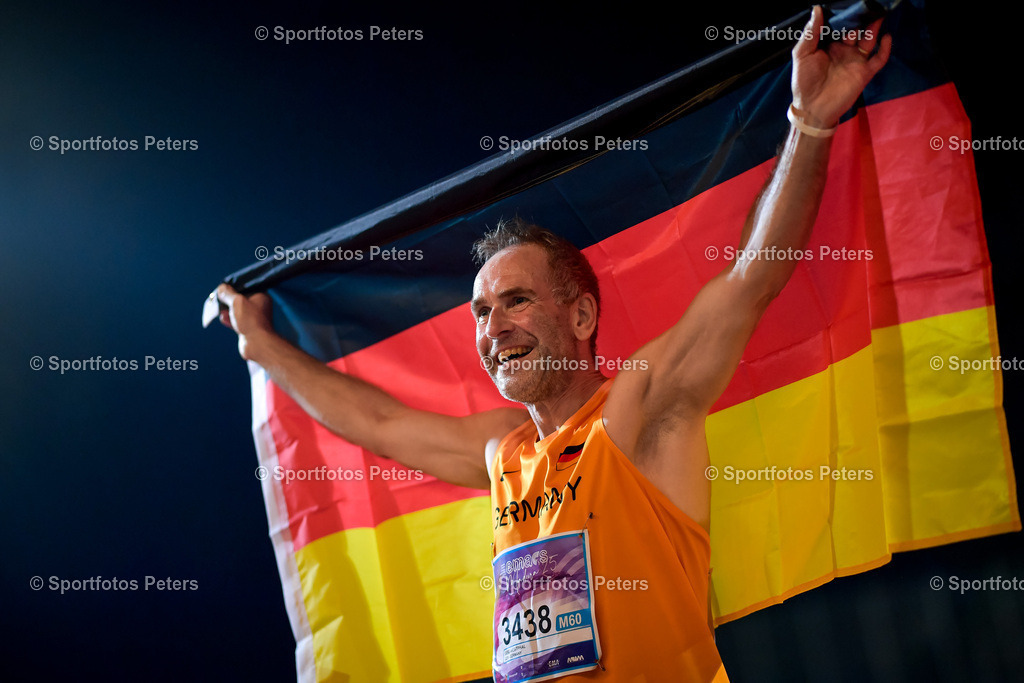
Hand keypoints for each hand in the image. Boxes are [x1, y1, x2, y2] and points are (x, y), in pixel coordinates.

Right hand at [216, 284, 273, 360]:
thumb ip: (228, 294)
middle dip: (229, 300)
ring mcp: (254, 318)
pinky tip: (223, 318)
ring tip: (219, 309)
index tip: (224, 288)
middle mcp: (259, 307)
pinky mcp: (248, 328)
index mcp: (261, 297)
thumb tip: (222, 288)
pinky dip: (229, 319)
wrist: (257, 343)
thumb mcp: (237, 302)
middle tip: (219, 298)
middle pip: (241, 300)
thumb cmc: (250, 320)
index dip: (235, 287)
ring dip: (228, 310)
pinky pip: (237, 321)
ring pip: (238, 311)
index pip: (246, 288)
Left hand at [791, 5, 891, 127]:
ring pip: (868, 40)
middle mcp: (843, 50)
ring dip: (874, 27)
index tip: (848, 3)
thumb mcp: (802, 54)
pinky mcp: (864, 72)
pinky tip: (886, 37)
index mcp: (828, 45)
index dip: (843, 16)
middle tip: (866, 5)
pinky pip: (878, 59)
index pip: (839, 26)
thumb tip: (817, 9)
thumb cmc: (804, 82)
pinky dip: (885, 48)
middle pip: (856, 30)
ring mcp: (855, 61)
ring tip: (878, 14)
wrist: (813, 109)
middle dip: (860, 18)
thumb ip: (810, 33)